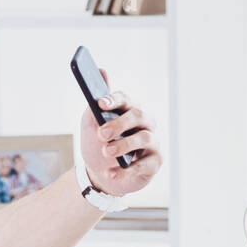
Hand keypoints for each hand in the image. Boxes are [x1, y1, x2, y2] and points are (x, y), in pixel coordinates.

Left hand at [79, 69, 161, 196]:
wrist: (99, 175)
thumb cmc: (97, 145)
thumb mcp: (91, 125)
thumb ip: (95, 103)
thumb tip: (102, 71)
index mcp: (129, 110)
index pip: (126, 99)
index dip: (115, 101)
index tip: (100, 104)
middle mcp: (145, 123)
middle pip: (137, 116)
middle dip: (119, 123)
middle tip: (102, 133)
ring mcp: (152, 142)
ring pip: (144, 138)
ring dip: (124, 145)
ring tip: (106, 151)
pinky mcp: (155, 162)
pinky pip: (143, 165)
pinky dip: (125, 170)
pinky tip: (109, 173)